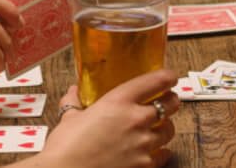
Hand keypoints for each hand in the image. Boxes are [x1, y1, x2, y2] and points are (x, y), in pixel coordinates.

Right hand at [45, 69, 178, 167]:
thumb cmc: (65, 149)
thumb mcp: (69, 119)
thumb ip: (74, 103)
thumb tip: (72, 93)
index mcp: (119, 101)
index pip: (156, 81)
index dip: (168, 76)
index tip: (170, 76)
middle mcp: (136, 120)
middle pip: (170, 104)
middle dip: (171, 101)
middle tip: (168, 101)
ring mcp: (142, 144)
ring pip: (169, 130)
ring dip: (166, 126)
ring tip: (160, 126)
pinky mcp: (143, 165)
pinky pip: (163, 155)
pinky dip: (162, 152)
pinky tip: (159, 150)